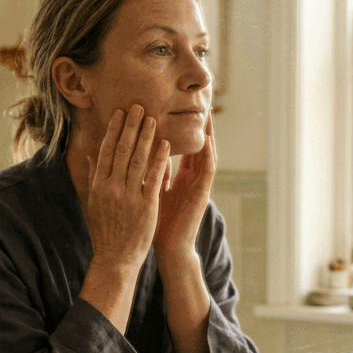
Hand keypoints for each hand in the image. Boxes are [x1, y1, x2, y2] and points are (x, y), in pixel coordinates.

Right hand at [84, 105, 169, 275]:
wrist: (115, 257)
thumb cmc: (106, 230)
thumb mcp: (93, 202)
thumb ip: (93, 176)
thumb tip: (89, 154)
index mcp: (99, 185)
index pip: (106, 151)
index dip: (113, 130)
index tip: (119, 112)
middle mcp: (111, 188)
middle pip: (121, 150)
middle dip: (130, 126)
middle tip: (138, 106)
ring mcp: (128, 197)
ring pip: (137, 160)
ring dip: (145, 137)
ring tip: (153, 118)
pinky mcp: (146, 206)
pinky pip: (153, 177)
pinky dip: (159, 159)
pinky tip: (165, 144)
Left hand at [154, 112, 216, 255]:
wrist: (167, 247)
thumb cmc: (157, 222)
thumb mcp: (152, 190)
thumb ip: (152, 171)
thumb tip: (144, 152)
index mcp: (180, 177)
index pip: (183, 148)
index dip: (183, 129)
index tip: (179, 110)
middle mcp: (192, 179)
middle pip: (198, 147)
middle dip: (200, 127)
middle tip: (200, 105)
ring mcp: (200, 186)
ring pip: (207, 155)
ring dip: (208, 136)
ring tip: (208, 115)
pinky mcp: (203, 194)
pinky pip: (208, 170)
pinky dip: (209, 154)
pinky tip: (207, 140)